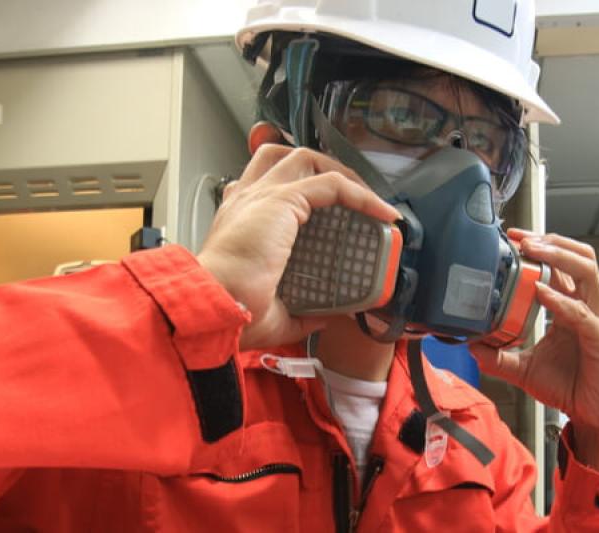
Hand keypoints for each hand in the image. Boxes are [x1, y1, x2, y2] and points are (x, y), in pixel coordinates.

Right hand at [196, 145, 400, 349]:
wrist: (216, 307)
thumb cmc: (233, 311)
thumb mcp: (275, 313)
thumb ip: (301, 313)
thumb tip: (324, 319)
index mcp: (239, 220)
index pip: (265, 183)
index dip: (299, 185)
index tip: (332, 208)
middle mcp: (247, 200)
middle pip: (284, 157)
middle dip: (322, 167)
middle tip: (352, 195)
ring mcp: (263, 195)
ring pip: (307, 159)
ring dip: (342, 173)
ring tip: (368, 198)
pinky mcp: (283, 200)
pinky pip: (333, 184)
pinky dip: (362, 195)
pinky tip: (382, 213)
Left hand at [469, 229, 598, 474]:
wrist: (595, 416)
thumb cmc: (571, 387)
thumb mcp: (525, 369)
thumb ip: (498, 356)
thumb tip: (470, 345)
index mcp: (572, 307)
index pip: (562, 265)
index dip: (541, 246)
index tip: (514, 238)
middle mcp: (587, 307)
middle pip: (579, 257)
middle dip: (551, 241)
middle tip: (522, 238)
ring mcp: (596, 319)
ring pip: (587, 271)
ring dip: (559, 256)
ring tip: (534, 251)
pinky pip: (580, 312)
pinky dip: (560, 300)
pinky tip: (541, 293)